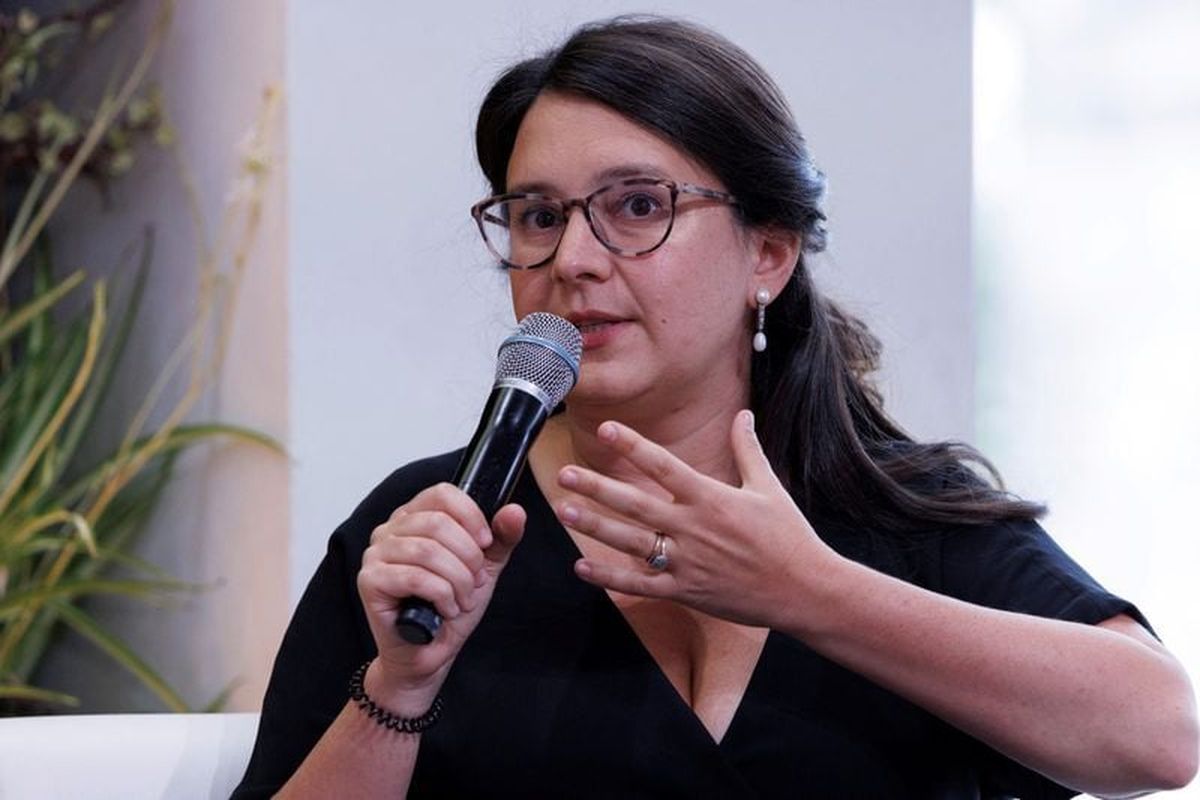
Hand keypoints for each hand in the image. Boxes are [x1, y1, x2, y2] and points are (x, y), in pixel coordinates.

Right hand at [357, 483, 524, 705]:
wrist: (429, 652)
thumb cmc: (450, 607)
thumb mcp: (484, 567)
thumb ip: (501, 538)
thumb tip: (514, 511)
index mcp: (415, 517)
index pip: (443, 494)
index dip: (471, 517)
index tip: (486, 543)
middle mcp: (390, 529)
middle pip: (439, 523)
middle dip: (469, 558)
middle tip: (474, 582)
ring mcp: (376, 554)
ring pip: (428, 551)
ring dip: (457, 580)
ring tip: (462, 599)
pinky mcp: (370, 581)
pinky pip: (415, 577)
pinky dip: (441, 596)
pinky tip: (445, 609)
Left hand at [556, 410, 833, 627]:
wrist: (803, 590)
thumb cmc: (788, 536)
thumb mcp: (769, 487)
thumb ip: (747, 450)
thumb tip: (743, 415)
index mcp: (711, 498)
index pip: (663, 465)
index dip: (633, 446)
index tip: (606, 429)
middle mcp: (692, 527)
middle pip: (635, 503)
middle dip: (597, 487)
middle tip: (565, 474)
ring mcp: (686, 561)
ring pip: (630, 541)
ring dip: (595, 525)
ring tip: (565, 510)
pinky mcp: (685, 590)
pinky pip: (640, 583)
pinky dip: (609, 577)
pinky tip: (581, 566)